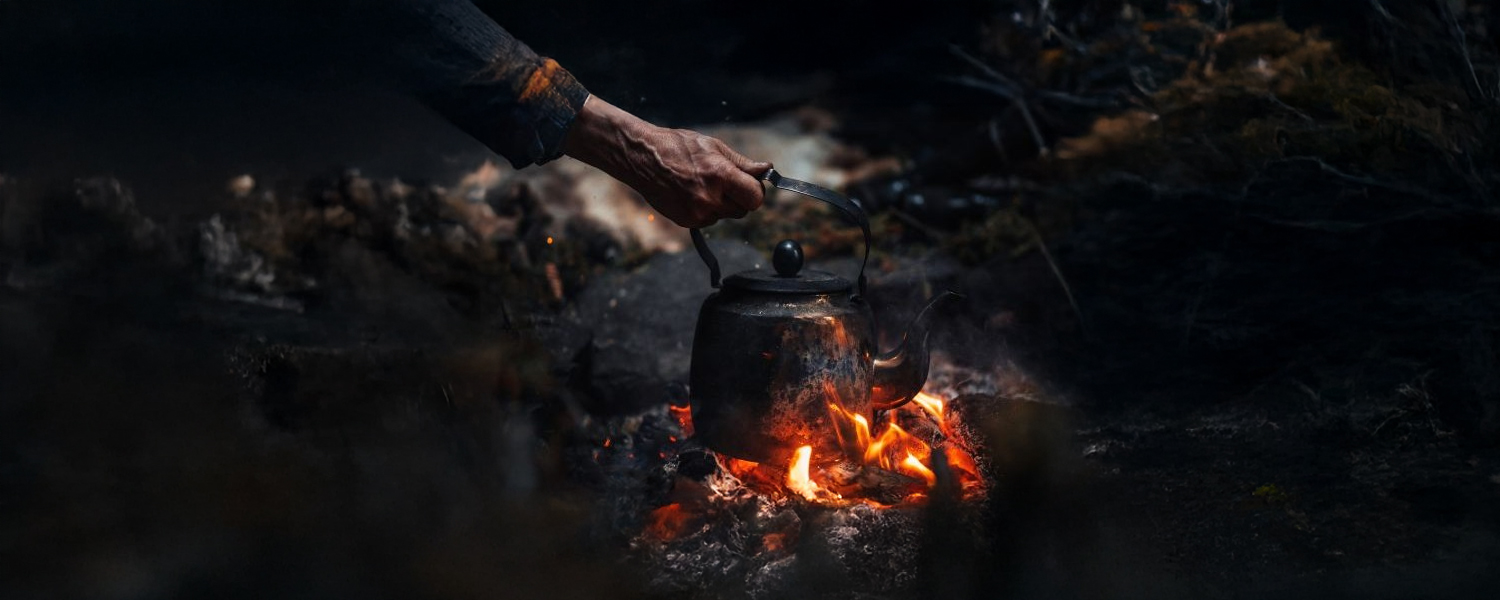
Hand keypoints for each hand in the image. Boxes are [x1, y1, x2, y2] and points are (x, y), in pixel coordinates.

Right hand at [563, 96, 770, 227]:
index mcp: (720, 175)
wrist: (643, 159)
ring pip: (726, 215)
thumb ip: (742, 163)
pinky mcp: (687, 222)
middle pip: (743, 210)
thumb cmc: (679, 147)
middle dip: (739, 197)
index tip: (750, 184)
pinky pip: (710, 220)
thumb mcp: (713, 147)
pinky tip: (691, 193)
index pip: (755, 198)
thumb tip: (767, 170)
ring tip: (702, 184)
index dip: (755, 191)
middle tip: (725, 181)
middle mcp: (710, 198)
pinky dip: (707, 209)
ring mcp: (697, 214)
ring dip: (722, 203)